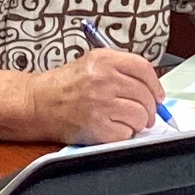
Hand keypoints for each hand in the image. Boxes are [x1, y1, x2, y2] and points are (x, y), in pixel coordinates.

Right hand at [35, 48, 165, 144]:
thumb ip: (119, 70)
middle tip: (145, 115)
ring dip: (137, 123)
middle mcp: (103, 79)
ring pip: (140, 116)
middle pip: (145, 95)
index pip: (144, 69)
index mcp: (104, 60)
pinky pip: (126, 134)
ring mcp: (100, 104)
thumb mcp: (90, 63)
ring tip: (124, 121)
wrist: (36, 103)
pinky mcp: (97, 127)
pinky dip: (123, 135)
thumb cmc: (62, 86)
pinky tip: (111, 129)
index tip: (158, 96)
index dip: (156, 85)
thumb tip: (150, 87)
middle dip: (150, 109)